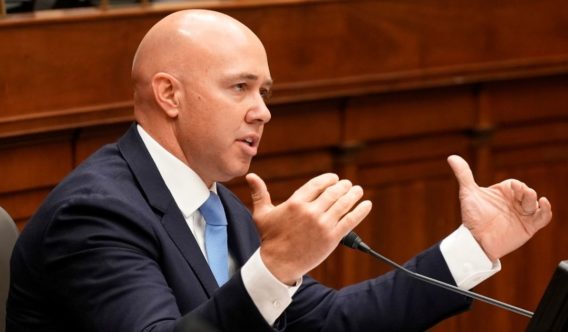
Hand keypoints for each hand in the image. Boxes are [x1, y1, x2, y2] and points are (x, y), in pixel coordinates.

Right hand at [246, 173, 371, 284]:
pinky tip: (366, 204)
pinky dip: (360, 211)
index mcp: (296, 203)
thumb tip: (251, 176)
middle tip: (348, 185)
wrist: (278, 264)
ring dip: (353, 195)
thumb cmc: (269, 239)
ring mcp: (323, 225)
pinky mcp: (332, 238)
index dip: (328, 179)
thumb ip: (259, 193)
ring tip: (357, 191)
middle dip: (343, 186)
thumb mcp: (262, 214)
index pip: (317, 184)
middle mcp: (311, 212)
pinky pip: (350, 220)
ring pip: (343, 204)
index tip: (334, 178)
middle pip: (333, 192)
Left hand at [447, 155, 551, 260]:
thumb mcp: (468, 193)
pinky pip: (543, 218)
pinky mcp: (528, 227)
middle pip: (527, 192)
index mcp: (503, 193)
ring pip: (535, 204)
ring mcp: (522, 214)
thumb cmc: (472, 217)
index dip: (516, 185)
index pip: (515, 184)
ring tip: (531, 198)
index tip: (514, 187)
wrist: (475, 240)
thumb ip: (463, 174)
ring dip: (534, 199)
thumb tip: (452, 157)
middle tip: (524, 193)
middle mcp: (514, 202)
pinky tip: (543, 203)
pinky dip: (547, 211)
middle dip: (526, 192)